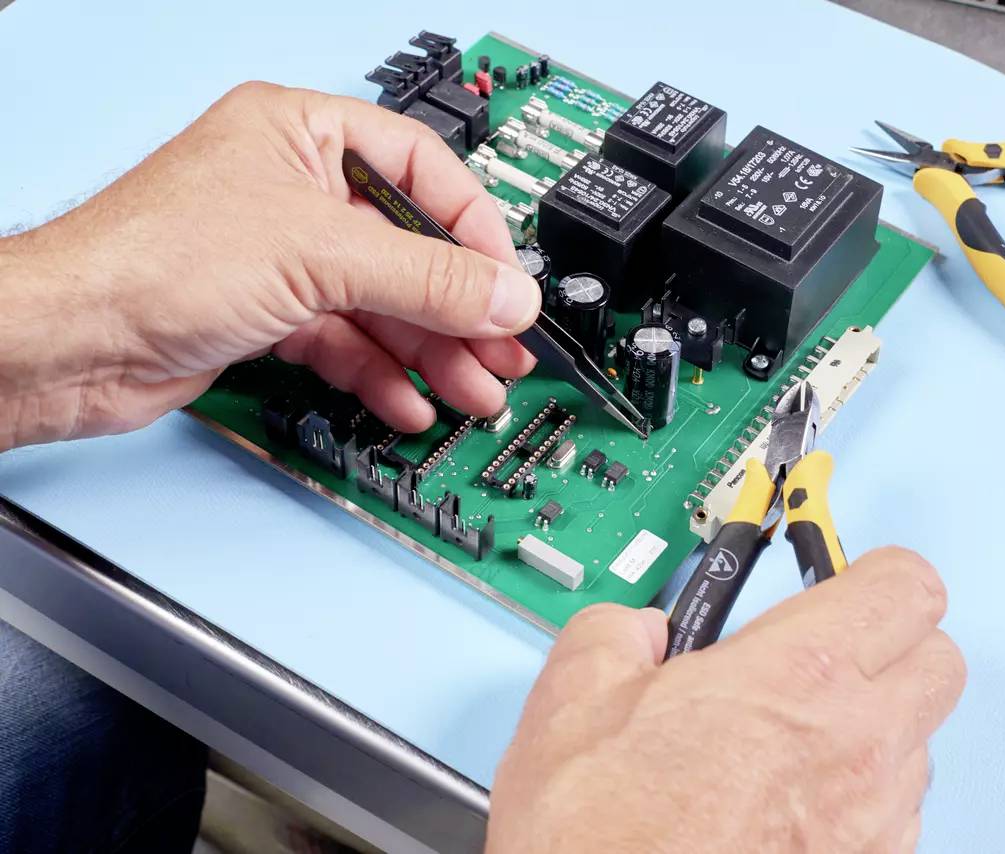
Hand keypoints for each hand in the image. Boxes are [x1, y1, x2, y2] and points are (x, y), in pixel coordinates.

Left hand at [0, 82, 540, 450]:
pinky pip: (346, 341)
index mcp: (304, 133)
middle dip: (458, 309)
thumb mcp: (320, 255)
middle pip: (408, 248)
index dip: (472, 229)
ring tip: (473, 389)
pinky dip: (380, 374)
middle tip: (502, 352)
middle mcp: (296, 190)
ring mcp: (283, 256)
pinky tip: (409, 401)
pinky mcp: (269, 314)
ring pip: (381, 304)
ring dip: (430, 352)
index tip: (507, 283)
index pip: (422, 170)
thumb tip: (506, 293)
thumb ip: (427, 278)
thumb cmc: (151, 260)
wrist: (72, 346)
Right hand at [489, 547, 965, 853]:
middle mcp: (857, 745)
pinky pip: (899, 812)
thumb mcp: (573, 700)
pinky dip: (865, 792)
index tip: (845, 576)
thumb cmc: (598, 841)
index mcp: (797, 676)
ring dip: (878, 721)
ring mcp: (874, 820)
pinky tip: (795, 799)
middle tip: (828, 649)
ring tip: (797, 735)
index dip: (876, 571)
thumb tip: (638, 629)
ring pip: (922, 738)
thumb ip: (619, 630)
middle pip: (941, 657)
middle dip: (893, 640)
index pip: (906, 585)